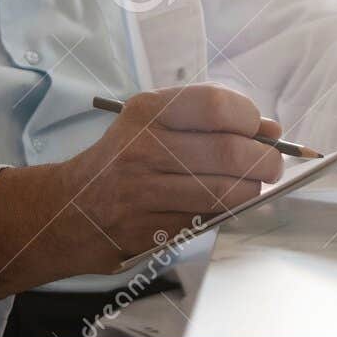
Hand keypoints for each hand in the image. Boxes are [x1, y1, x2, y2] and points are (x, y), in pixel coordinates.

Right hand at [0, 84, 282, 296]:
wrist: (65, 211)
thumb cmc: (120, 161)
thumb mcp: (153, 124)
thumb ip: (209, 121)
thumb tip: (272, 129)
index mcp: (146, 113)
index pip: (215, 106)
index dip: (250, 118)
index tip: (262, 129)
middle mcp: (142, 148)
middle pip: (229, 152)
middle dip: (265, 161)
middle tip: (272, 165)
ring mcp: (143, 192)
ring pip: (223, 193)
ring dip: (251, 191)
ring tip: (252, 186)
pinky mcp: (147, 230)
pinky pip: (205, 220)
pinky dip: (224, 213)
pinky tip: (221, 205)